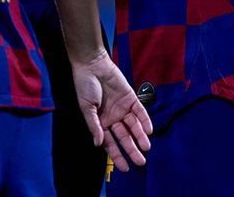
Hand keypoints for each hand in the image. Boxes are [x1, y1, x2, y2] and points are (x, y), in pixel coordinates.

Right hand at [72, 51, 151, 171]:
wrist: (92, 64)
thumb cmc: (85, 86)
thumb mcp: (86, 108)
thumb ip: (94, 126)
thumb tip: (99, 144)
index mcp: (100, 122)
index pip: (110, 143)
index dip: (117, 156)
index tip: (125, 168)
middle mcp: (112, 117)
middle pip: (124, 137)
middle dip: (132, 149)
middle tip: (141, 161)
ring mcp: (122, 108)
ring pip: (133, 126)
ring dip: (140, 136)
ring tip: (146, 148)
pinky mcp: (130, 97)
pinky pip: (139, 111)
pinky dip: (144, 120)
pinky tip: (148, 130)